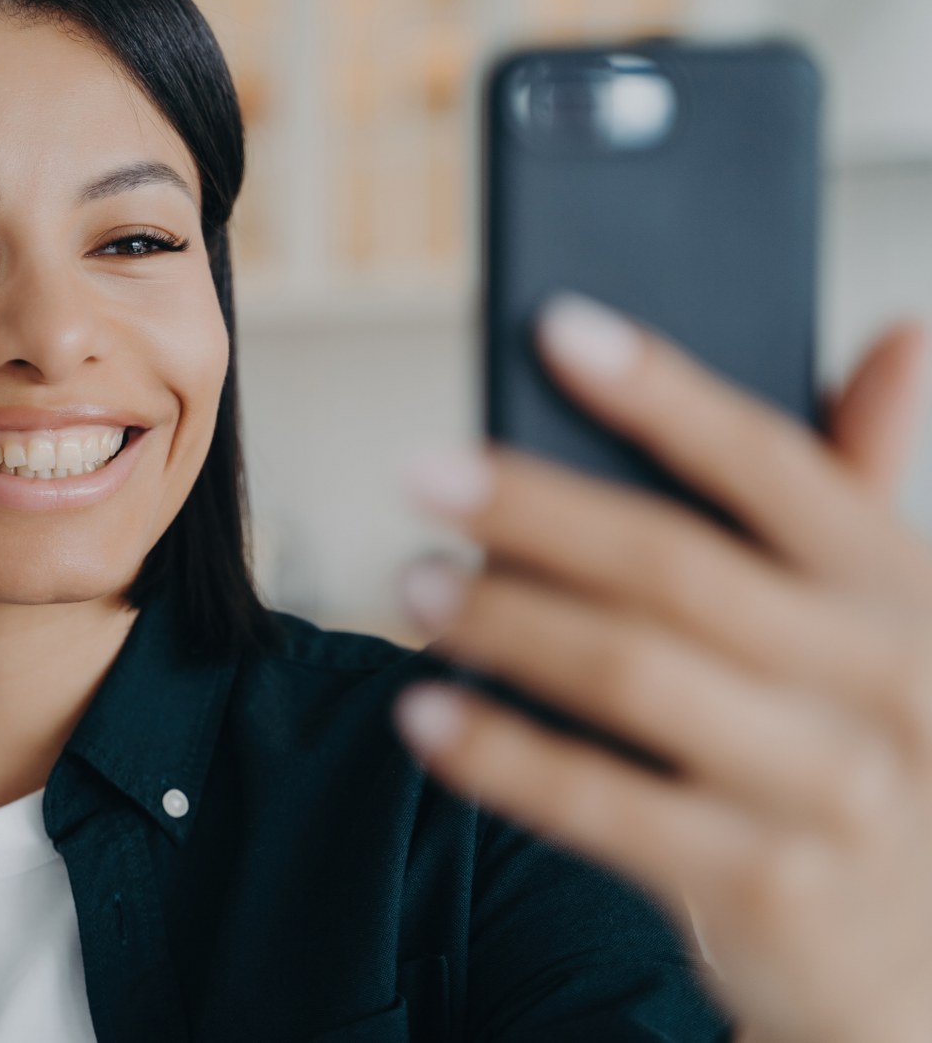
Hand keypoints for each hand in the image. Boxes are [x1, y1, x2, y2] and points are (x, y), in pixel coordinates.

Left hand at [390, 294, 931, 1042]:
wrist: (928, 965)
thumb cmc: (880, 752)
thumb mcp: (898, 623)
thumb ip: (864, 489)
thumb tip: (900, 336)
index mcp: (907, 590)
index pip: (774, 464)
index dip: (662, 392)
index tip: (557, 330)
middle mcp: (882, 682)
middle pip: (673, 566)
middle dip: (534, 509)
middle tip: (425, 473)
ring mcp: (828, 791)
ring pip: (627, 675)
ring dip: (502, 620)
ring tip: (414, 586)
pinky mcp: (761, 884)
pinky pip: (596, 804)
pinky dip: (497, 753)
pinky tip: (423, 712)